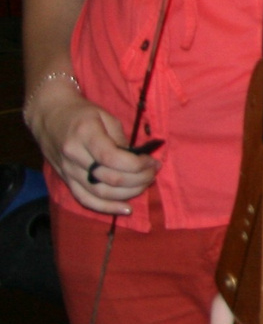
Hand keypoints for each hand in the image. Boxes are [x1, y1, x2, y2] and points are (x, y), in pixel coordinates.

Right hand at [26, 80, 157, 215]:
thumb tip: (138, 160)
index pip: (112, 158)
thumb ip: (120, 139)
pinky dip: (107, 208)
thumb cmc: (82, 113)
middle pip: (110, 178)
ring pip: (100, 193)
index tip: (152, 161)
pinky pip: (86, 200)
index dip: (138, 164)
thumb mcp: (105, 116)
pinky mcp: (66, 181)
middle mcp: (73, 156)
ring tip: (145, 185)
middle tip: (153, 172)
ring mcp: (68, 171)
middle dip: (139, 179)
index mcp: (85, 134)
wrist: (48, 116)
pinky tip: (126, 209)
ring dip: (128, 193)